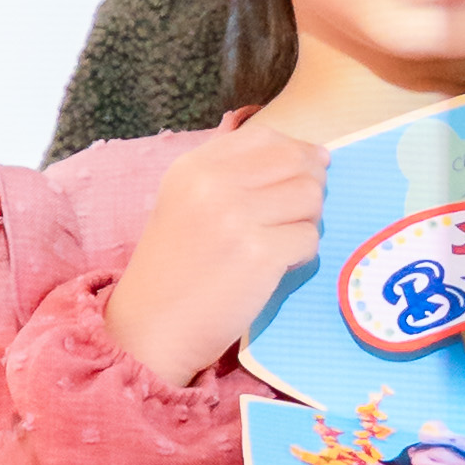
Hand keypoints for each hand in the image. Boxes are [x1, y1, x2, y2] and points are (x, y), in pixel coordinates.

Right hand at [102, 120, 331, 386]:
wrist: (151, 328)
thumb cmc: (175, 268)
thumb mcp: (187, 201)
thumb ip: (233, 172)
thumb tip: (313, 153)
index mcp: (193, 166)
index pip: (266, 136)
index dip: (294, 152)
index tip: (298, 175)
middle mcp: (213, 182)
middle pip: (297, 161)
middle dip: (310, 184)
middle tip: (296, 214)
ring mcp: (237, 217)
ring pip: (310, 197)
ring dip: (307, 220)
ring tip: (283, 241)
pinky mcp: (259, 254)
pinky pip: (309, 238)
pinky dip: (302, 253)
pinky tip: (277, 266)